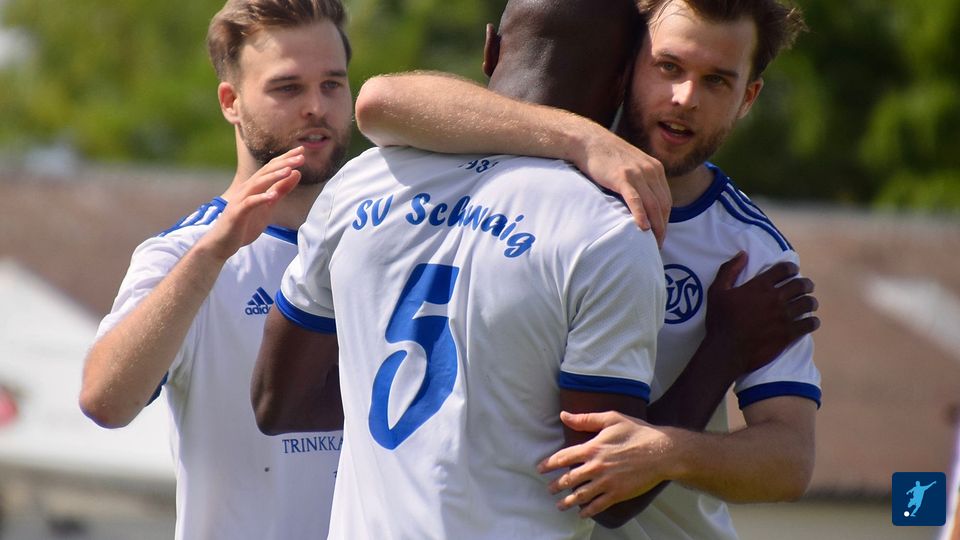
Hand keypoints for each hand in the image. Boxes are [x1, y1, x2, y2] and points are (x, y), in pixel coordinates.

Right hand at [201, 147, 303, 259]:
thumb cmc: (245, 224)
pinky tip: (272, 196)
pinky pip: (249, 203)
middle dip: (284, 163)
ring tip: (289, 170)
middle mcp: (247, 189)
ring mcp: (240, 200)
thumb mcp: (268, 206)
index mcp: (255, 186)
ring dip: (273, 176)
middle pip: (266, 172)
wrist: (222, 243)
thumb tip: (296, 173)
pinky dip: (261, 198)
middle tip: (301, 157)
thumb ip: (281, 190)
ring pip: (258, 184)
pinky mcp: (237, 213)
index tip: (302, 151)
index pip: (271, 168)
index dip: (286, 159)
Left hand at [537, 411, 675, 517]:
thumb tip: (564, 415)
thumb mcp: (611, 419)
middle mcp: (596, 467)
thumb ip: (586, 419)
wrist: (662, 452)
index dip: (549, 464)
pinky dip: (587, 511)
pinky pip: (598, 505)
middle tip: (549, 490)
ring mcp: (606, 482)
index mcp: (592, 448)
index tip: (540, 469)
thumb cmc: (637, 432)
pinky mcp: (617, 494)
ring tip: (560, 506)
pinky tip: (581, 513)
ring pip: (580, 495)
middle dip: (556, 486)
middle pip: (568, 479)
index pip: (563, 458)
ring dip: (568, 501)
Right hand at [573, 124, 670, 246]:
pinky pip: (636, 199)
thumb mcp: (630, 166)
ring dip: (655, 226)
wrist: (589, 141)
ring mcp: (637, 173)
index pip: (666, 200)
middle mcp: (650, 170)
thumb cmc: (606, 157)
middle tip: (658, 245)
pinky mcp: (623, 177)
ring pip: (652, 204)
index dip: (665, 219)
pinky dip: (641, 214)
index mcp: (655, 168)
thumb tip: (641, 204)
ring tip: (652, 243)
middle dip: (662, 227)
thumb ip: (640, 181)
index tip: (660, 234)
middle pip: (662, 205)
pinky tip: (642, 228)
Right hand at [705, 252, 819, 374]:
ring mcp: (784, 317)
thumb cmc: (719, 320)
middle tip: (805, 287)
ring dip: (810, 302)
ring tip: (809, 304)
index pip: (784, 269)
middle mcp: (775, 298)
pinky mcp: (789, 334)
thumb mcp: (716, 291)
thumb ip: (729, 270)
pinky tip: (810, 322)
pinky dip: (813, 322)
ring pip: (808, 303)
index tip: (793, 271)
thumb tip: (742, 254)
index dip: (791, 268)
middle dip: (805, 284)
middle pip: (801, 284)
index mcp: (760, 286)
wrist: (726, 351)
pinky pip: (810, 324)